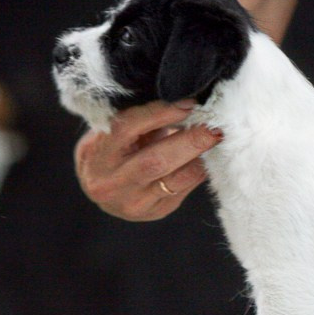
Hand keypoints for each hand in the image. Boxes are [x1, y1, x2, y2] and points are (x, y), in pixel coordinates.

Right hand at [74, 100, 222, 220]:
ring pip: (177, 179)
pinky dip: (199, 169)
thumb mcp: (115, 132)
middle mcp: (113, 182)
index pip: (128, 128)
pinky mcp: (156, 211)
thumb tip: (183, 104)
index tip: (188, 103)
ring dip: (200, 157)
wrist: (101, 188)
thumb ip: (140, 121)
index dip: (160, 114)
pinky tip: (208, 157)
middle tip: (214, 127)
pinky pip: (185, 188)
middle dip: (190, 141)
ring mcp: (134, 202)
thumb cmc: (112, 150)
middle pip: (156, 161)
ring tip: (215, 139)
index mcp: (97, 155)